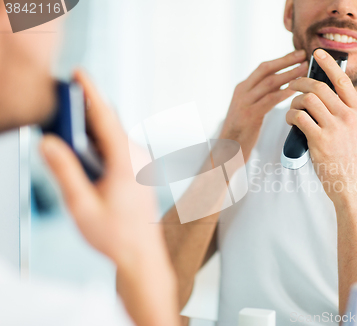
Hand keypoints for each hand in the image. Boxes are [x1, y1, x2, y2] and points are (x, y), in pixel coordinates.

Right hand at [40, 70, 163, 269]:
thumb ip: (65, 172)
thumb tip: (49, 142)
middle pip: (110, 124)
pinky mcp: (139, 171)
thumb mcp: (81, 205)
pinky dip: (100, 140)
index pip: (106, 119)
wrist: (141, 254)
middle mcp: (137, 159)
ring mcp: (140, 165)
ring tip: (68, 118)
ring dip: (92, 125)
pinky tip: (85, 144)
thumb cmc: (114, 235)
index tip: (78, 74)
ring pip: (114, 135)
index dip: (90, 94)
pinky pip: (118, 147)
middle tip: (63, 94)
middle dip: (86, 107)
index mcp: (126, 163)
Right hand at [220, 50, 307, 160]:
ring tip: (304, 70)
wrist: (227, 151)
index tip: (297, 54)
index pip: (263, 68)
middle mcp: (242, 92)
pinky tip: (295, 90)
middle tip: (303, 54)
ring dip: (289, 75)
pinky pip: (270, 100)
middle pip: (266, 70)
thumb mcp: (249, 109)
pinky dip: (284, 93)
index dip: (281, 59)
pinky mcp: (250, 115)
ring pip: (269, 82)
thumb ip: (261, 96)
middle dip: (286, 61)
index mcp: (242, 88)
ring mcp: (245, 103)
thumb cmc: (242, 132)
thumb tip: (281, 85)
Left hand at [286, 49, 356, 202]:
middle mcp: (348, 116)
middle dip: (301, 82)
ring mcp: (334, 128)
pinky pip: (299, 118)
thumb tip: (330, 95)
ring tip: (291, 107)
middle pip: (320, 87)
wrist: (354, 185)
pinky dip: (290, 115)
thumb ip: (348, 113)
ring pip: (307, 100)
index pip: (342, 80)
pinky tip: (289, 119)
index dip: (328, 64)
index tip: (317, 54)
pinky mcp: (319, 140)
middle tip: (292, 84)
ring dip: (294, 100)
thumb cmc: (353, 159)